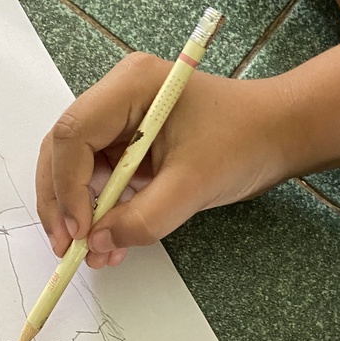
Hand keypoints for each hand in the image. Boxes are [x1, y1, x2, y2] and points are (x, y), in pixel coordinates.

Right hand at [36, 54, 296, 267]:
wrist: (277, 135)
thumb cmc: (244, 142)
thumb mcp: (194, 185)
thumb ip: (144, 218)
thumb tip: (97, 244)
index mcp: (130, 86)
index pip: (73, 134)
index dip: (67, 186)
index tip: (80, 231)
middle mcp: (116, 97)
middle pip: (63, 150)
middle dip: (62, 202)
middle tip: (68, 248)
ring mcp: (120, 121)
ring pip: (75, 169)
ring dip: (79, 213)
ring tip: (93, 253)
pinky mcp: (128, 144)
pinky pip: (99, 180)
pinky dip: (100, 213)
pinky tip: (110, 242)